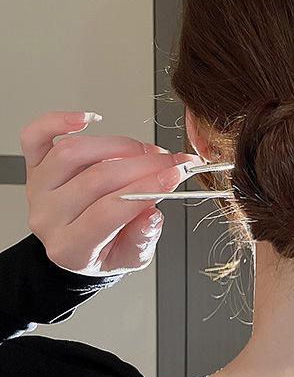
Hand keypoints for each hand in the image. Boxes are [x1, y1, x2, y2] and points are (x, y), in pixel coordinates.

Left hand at [20, 110, 201, 276]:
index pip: (108, 212)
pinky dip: (59, 121)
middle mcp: (48, 216)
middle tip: (172, 161)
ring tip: (146, 151)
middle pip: (95, 179)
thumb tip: (152, 215)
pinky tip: (88, 118)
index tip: (175, 175)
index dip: (145, 189)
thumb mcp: (131, 258)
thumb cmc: (105, 252)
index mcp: (71, 247)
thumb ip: (142, 239)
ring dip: (117, 145)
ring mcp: (39, 189)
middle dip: (143, 166)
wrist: (78, 247)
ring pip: (72, 153)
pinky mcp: (34, 167)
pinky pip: (36, 136)